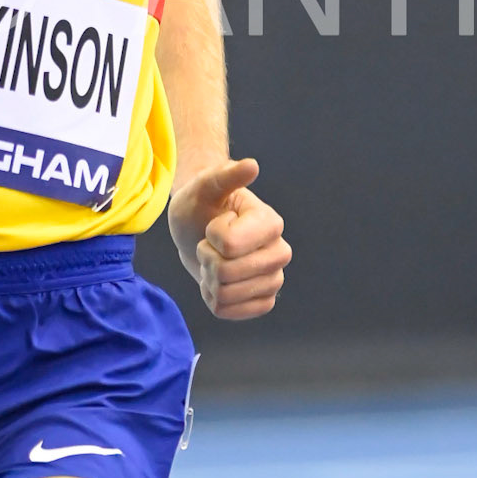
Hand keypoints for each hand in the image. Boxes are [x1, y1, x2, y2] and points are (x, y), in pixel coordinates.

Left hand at [169, 158, 289, 320]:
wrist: (197, 228)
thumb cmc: (201, 203)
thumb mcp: (204, 187)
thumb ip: (225, 176)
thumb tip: (251, 165)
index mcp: (270, 222)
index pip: (230, 245)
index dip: (211, 237)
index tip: (213, 225)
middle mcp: (279, 251)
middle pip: (228, 274)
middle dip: (207, 260)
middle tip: (209, 245)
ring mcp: (274, 278)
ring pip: (228, 295)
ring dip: (209, 280)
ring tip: (213, 261)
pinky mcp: (263, 300)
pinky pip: (231, 312)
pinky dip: (213, 299)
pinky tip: (216, 281)